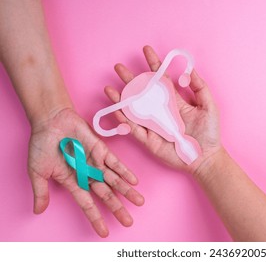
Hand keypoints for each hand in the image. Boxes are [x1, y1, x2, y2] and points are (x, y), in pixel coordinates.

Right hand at [28, 107, 143, 236]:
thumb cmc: (42, 144)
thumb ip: (41, 191)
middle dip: (117, 209)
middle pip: (106, 195)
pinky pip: (115, 163)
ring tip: (139, 202)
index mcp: (73, 182)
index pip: (87, 204)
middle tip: (129, 221)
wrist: (50, 121)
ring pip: (114, 181)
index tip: (104, 232)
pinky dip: (125, 171)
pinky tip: (134, 181)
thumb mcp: (37, 171)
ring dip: (127, 191)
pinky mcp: (101, 150)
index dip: (95, 218)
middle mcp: (87, 174)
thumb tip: (38, 211)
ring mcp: (95, 162)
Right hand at [104, 46, 221, 173]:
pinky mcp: (150, 140)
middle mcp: (161, 111)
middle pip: (142, 92)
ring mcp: (154, 125)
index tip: (146, 50)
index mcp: (174, 101)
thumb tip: (189, 69)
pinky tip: (117, 111)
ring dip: (121, 100)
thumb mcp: (208, 105)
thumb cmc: (209, 132)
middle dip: (130, 79)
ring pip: (134, 110)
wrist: (206, 157)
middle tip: (118, 68)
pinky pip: (134, 129)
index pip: (161, 79)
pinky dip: (124, 121)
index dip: (154, 64)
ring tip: (110, 89)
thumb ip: (199, 87)